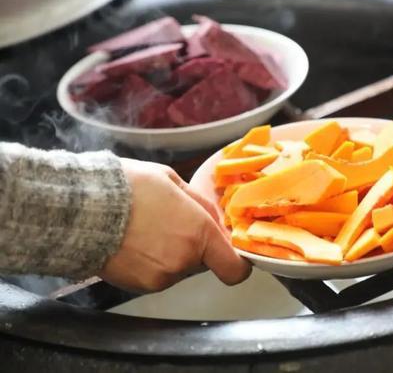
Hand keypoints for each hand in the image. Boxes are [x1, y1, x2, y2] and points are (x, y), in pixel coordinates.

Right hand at [99, 158, 250, 291]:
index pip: (234, 268)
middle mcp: (184, 260)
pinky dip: (150, 263)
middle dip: (194, 245)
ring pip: (178, 268)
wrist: (81, 208)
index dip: (237, 264)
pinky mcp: (139, 286)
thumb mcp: (172, 181)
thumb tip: (216, 219)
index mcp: (199, 233)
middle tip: (171, 224)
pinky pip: (157, 275)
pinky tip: (134, 242)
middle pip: (203, 261)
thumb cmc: (127, 188)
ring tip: (146, 230)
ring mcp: (161, 277)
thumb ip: (200, 204)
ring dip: (170, 253)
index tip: (233, 255)